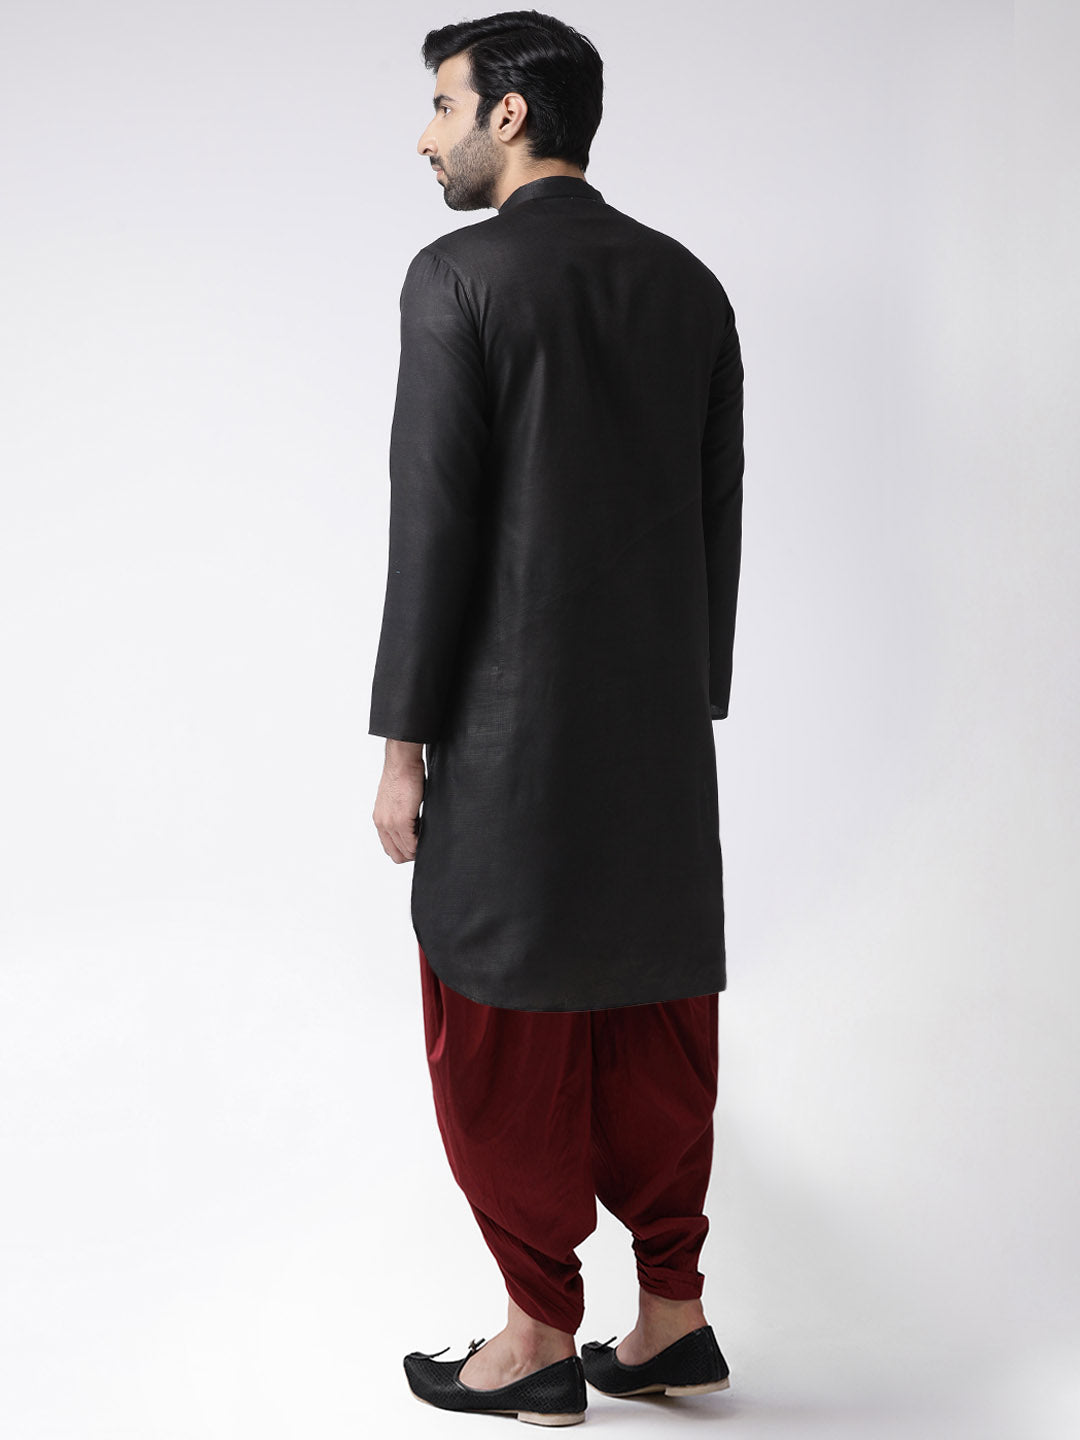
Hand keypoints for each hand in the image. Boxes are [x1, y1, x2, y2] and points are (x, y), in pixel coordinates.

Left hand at [373, 741, 425, 862]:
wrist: (402, 763)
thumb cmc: (403, 776)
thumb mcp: (396, 801)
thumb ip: (400, 817)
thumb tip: (413, 827)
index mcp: (380, 820)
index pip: (390, 849)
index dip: (405, 850)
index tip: (417, 845)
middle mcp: (382, 824)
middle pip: (397, 855)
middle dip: (412, 853)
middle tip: (424, 843)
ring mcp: (391, 824)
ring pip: (405, 852)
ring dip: (417, 848)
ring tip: (427, 836)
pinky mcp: (402, 820)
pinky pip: (412, 843)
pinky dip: (421, 843)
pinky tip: (427, 833)